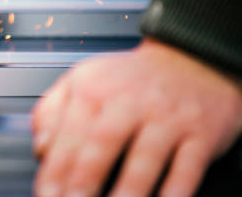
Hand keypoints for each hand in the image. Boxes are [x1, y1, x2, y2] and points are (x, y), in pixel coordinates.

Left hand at [31, 38, 241, 196]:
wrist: (190, 59)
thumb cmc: (129, 79)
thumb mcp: (83, 79)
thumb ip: (52, 111)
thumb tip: (40, 148)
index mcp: (93, 89)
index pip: (68, 134)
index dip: (54, 171)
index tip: (47, 195)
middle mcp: (129, 101)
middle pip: (101, 144)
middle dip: (83, 182)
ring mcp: (167, 117)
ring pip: (144, 160)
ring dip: (126, 194)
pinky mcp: (201, 133)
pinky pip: (187, 169)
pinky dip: (173, 194)